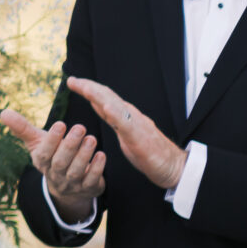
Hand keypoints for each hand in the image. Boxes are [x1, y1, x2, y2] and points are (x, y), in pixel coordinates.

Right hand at [3, 108, 105, 217]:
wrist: (67, 187)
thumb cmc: (52, 155)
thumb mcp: (37, 142)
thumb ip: (22, 128)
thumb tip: (2, 112)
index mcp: (42, 162)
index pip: (44, 153)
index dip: (52, 140)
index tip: (60, 123)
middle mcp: (55, 175)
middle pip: (60, 162)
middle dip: (70, 145)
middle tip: (80, 127)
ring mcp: (72, 184)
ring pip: (77, 171)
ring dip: (84, 155)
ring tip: (92, 138)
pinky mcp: (89, 188)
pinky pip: (92, 180)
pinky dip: (97, 168)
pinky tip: (101, 155)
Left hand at [63, 77, 187, 189]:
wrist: (175, 167)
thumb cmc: (150, 152)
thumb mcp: (125, 133)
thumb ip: (114, 118)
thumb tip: (100, 105)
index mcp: (125, 116)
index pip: (104, 98)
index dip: (88, 89)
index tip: (73, 81)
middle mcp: (131, 116)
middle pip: (107, 97)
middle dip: (89, 87)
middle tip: (72, 80)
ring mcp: (136, 125)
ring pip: (115, 106)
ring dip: (99, 95)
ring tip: (84, 87)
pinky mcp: (140, 138)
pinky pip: (127, 124)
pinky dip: (116, 114)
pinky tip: (106, 108)